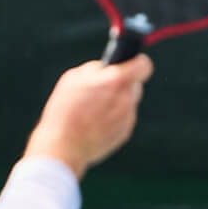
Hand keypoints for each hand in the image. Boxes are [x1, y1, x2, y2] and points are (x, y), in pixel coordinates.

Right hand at [24, 55, 152, 178]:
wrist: (64, 146)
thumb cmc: (65, 110)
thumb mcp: (73, 79)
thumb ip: (95, 70)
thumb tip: (107, 68)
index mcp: (116, 81)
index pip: (143, 65)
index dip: (137, 62)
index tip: (130, 63)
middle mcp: (127, 99)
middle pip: (134, 84)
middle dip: (122, 83)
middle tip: (104, 87)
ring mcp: (128, 117)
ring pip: (128, 101)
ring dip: (117, 100)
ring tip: (94, 107)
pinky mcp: (125, 132)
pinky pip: (123, 117)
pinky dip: (113, 117)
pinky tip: (95, 121)